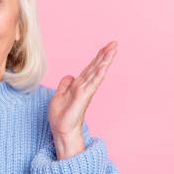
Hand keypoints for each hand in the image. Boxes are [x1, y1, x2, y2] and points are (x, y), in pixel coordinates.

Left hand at [49, 41, 117, 158]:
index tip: (105, 47)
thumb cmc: (61, 116)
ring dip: (104, 60)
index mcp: (79, 85)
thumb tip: (71, 75)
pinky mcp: (83, 97)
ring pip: (96, 72)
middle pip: (96, 67)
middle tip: (114, 43)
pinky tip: (104, 66)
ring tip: (113, 49)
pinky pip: (92, 83)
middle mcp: (84, 86)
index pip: (90, 68)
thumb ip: (65, 84)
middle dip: (105, 55)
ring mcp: (85, 91)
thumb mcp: (59, 95)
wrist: (61, 130)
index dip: (97, 57)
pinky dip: (98, 74)